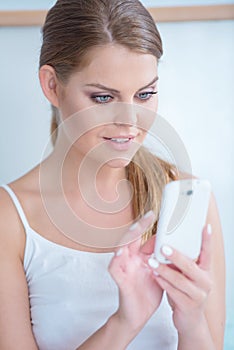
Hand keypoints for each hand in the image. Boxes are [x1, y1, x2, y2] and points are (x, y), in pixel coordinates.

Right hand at [108, 211, 162, 334]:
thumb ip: (162, 259)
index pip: (144, 237)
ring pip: (120, 248)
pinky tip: (120, 253)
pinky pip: (114, 268)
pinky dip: (116, 260)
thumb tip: (174, 245)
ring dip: (127, 238)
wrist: (138, 315)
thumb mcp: (159, 272)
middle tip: (150, 215)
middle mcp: (131, 259)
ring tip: (135, 228)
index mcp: (140, 257)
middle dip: (140, 226)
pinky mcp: (120, 280)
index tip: (161, 216)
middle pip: (132, 238)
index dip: (151, 227)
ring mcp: (124, 268)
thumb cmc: (148, 293)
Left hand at [148, 225, 212, 334]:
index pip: (207, 253)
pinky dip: (163, 283)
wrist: (189, 320)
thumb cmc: (186, 292)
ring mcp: (198, 295)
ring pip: (180, 280)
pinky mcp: (188, 306)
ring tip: (152, 262)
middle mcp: (204, 282)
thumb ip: (182, 262)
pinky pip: (174, 292)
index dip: (206, 240)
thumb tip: (167, 242)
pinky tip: (155, 276)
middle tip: (163, 247)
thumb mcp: (187, 275)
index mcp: (205, 271)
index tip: (205, 226)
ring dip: (164, 270)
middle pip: (190, 266)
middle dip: (176, 255)